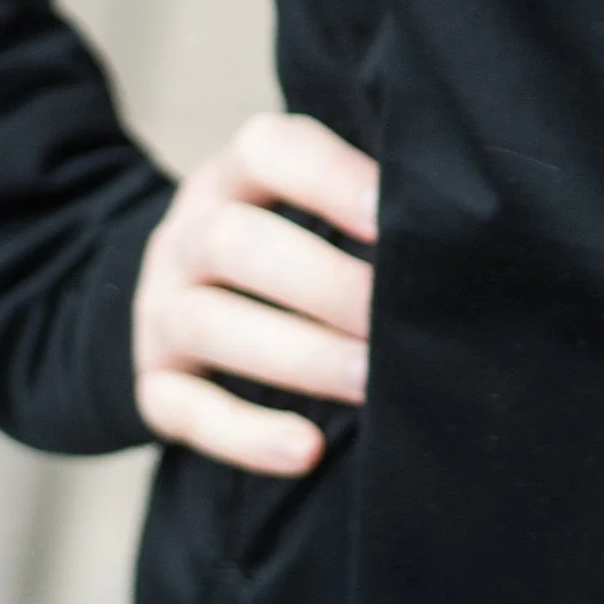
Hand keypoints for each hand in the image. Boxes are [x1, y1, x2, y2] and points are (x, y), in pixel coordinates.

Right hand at [134, 109, 376, 476]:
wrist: (169, 294)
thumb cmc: (273, 241)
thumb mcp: (291, 200)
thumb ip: (354, 199)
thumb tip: (453, 218)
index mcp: (230, 177)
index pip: (266, 151)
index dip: (330, 178)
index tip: (392, 218)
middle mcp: (185, 237)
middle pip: (234, 242)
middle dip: (322, 282)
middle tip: (389, 317)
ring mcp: (159, 311)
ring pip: (208, 324)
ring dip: (298, 356)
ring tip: (369, 383)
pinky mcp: (151, 386)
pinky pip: (185, 411)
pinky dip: (247, 435)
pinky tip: (307, 452)